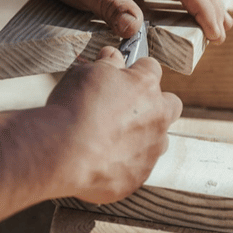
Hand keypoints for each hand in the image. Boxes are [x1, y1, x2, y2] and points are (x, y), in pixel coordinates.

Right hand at [45, 46, 182, 203]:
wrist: (62, 152)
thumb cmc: (73, 108)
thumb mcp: (86, 73)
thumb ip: (107, 63)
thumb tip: (113, 55)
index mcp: (146, 86)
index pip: (152, 68)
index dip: (137, 70)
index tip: (124, 75)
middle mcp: (157, 117)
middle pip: (171, 105)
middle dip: (155, 104)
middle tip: (127, 108)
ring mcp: (150, 150)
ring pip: (158, 140)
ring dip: (142, 137)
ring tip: (111, 138)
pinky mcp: (138, 176)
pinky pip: (137, 167)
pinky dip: (124, 163)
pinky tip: (100, 160)